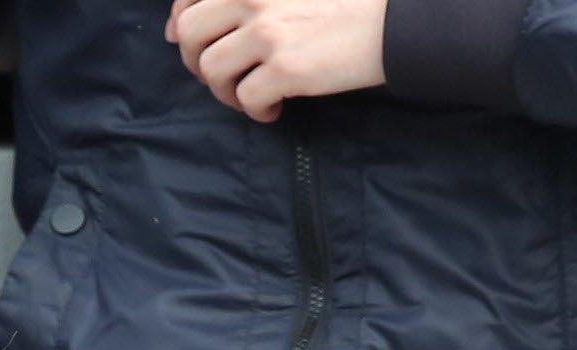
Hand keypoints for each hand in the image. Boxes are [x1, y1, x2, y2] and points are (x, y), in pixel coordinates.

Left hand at [167, 0, 387, 122]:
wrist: (396, 22)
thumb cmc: (347, 3)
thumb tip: (185, 23)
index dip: (181, 20)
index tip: (182, 38)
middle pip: (192, 35)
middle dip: (196, 61)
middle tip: (219, 75)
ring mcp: (268, 31)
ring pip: (212, 71)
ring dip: (224, 91)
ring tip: (249, 94)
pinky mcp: (285, 68)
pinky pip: (246, 100)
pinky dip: (256, 112)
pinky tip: (275, 109)